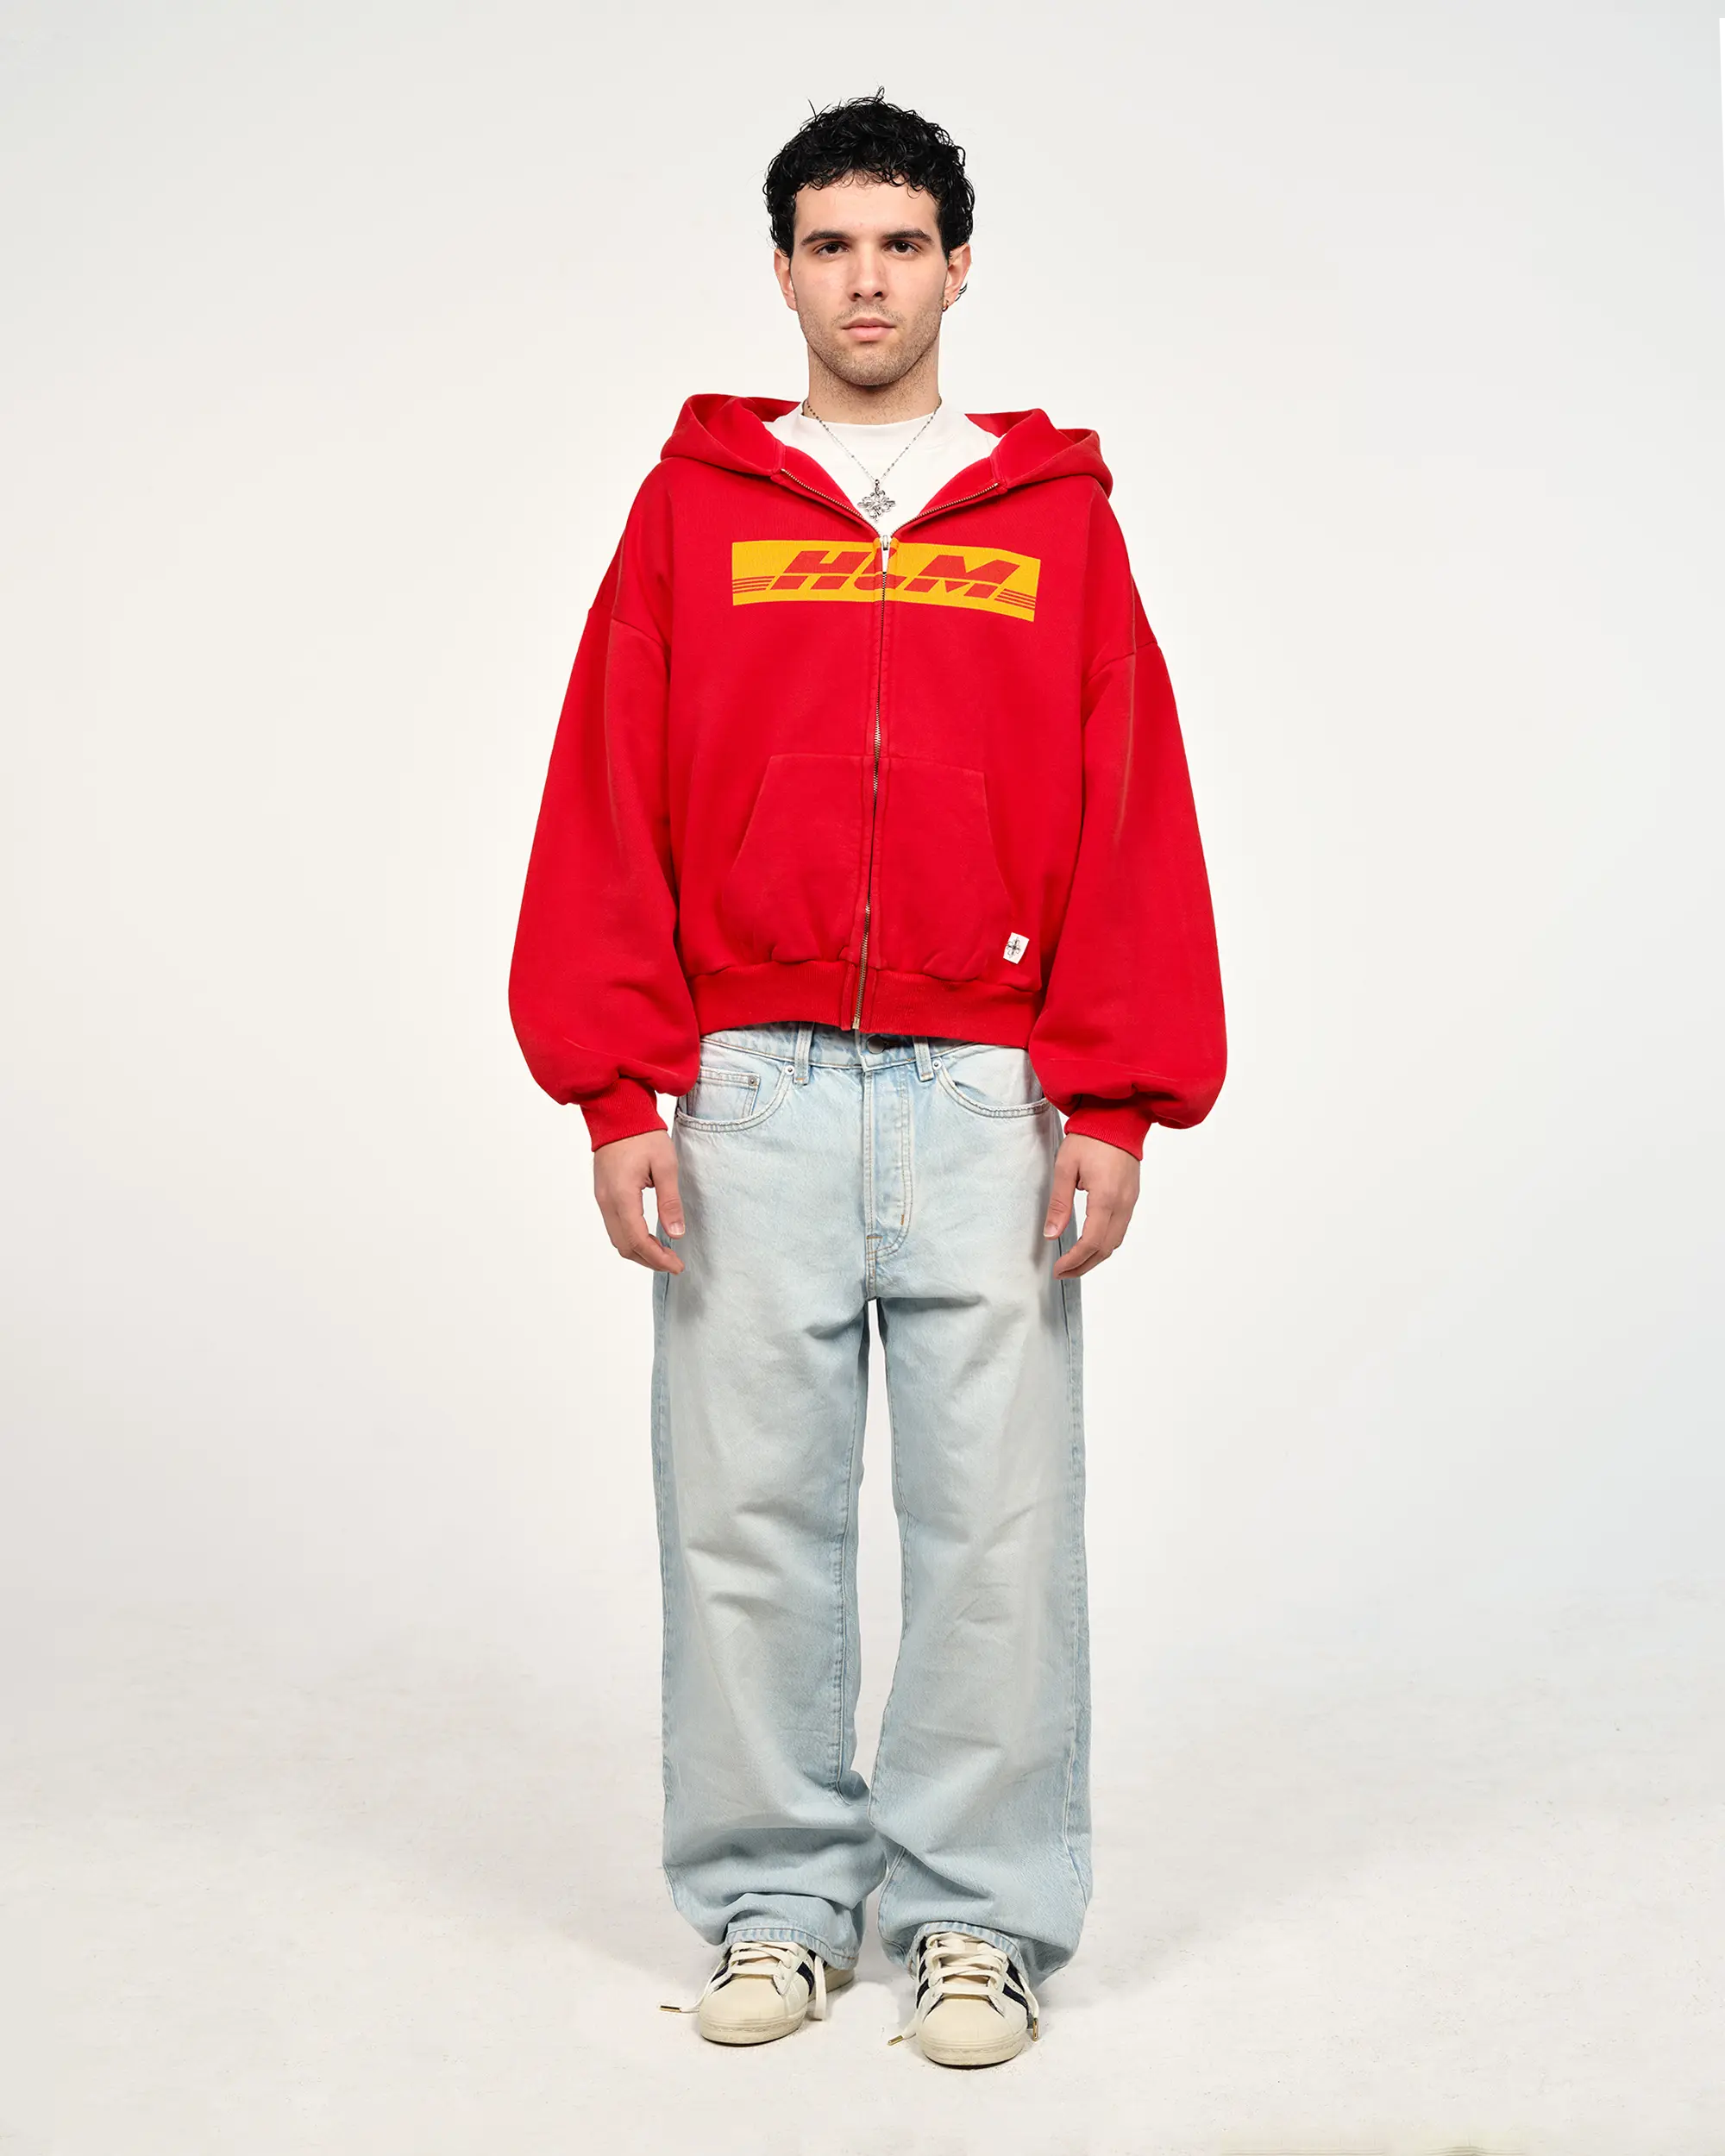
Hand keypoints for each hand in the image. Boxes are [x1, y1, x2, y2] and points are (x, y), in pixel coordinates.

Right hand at [593, 1129, 684, 1272]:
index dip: (658, 1259)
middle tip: (673, 1263)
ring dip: (640, 1252)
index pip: (638, 1240)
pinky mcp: (603, 1195)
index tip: (677, 1265)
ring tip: (664, 1254)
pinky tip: (649, 1238)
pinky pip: (614, 1227)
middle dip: (649, 1260)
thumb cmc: (643, 1135)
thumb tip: (675, 1235)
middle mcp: (607, 1202)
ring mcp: (602, 1199)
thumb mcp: (665, 1165)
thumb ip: (670, 1202)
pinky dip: (631, 1239)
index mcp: (622, 1196)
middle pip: (625, 1246)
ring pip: (617, 1239)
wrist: (617, 1113)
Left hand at [1043, 1133, 1140, 1277]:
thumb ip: (1059, 1204)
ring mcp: (1131, 1202)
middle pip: (1106, 1248)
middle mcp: (1123, 1204)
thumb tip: (1051, 1234)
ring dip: (1095, 1256)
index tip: (1058, 1268)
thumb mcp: (1065, 1168)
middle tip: (1063, 1272)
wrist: (1118, 1117)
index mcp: (1106, 1198)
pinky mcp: (1132, 1197)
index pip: (1091, 1242)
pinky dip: (1105, 1243)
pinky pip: (1121, 1229)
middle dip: (1084, 1265)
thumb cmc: (1089, 1138)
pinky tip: (1090, 1243)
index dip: (1074, 1261)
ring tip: (1074, 1263)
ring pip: (1116, 1241)